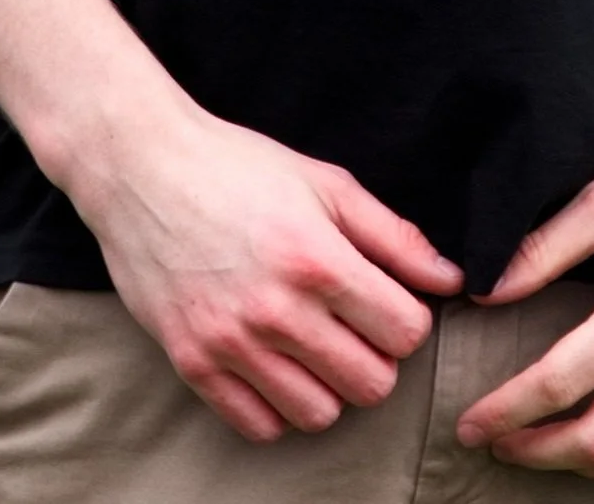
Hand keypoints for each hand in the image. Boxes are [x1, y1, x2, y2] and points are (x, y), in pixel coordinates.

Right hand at [73, 92, 463, 443]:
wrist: (143, 168)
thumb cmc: (239, 168)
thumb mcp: (325, 183)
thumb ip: (393, 235)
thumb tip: (450, 280)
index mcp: (316, 259)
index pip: (405, 332)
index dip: (407, 318)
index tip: (387, 301)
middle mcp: (276, 310)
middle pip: (371, 384)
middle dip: (375, 356)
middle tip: (352, 323)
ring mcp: (231, 344)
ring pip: (320, 414)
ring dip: (329, 384)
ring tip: (313, 343)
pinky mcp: (193, 364)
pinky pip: (261, 426)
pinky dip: (277, 405)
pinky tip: (273, 362)